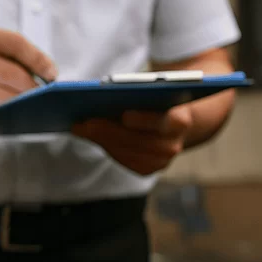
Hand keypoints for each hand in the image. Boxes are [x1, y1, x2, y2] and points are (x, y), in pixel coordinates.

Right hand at [0, 23, 57, 122]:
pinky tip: (9, 116)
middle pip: (13, 74)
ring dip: (21, 105)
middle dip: (32, 88)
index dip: (38, 59)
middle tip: (40, 96)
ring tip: (25, 106)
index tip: (52, 73)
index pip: (15, 43)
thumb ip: (13, 55)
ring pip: (5, 98)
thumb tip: (46, 74)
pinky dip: (6, 117)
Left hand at [72, 105, 195, 175]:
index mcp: (181, 121)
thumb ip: (139, 93)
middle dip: (109, 131)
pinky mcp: (147, 169)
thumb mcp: (156, 92)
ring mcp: (161, 161)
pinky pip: (122, 160)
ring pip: (126, 152)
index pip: (168, 122)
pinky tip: (89, 136)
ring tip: (80, 127)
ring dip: (101, 139)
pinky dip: (105, 146)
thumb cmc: (161, 100)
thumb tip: (103, 94)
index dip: (146, 120)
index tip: (125, 115)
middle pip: (138, 141)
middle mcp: (173, 145)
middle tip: (85, 122)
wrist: (176, 122)